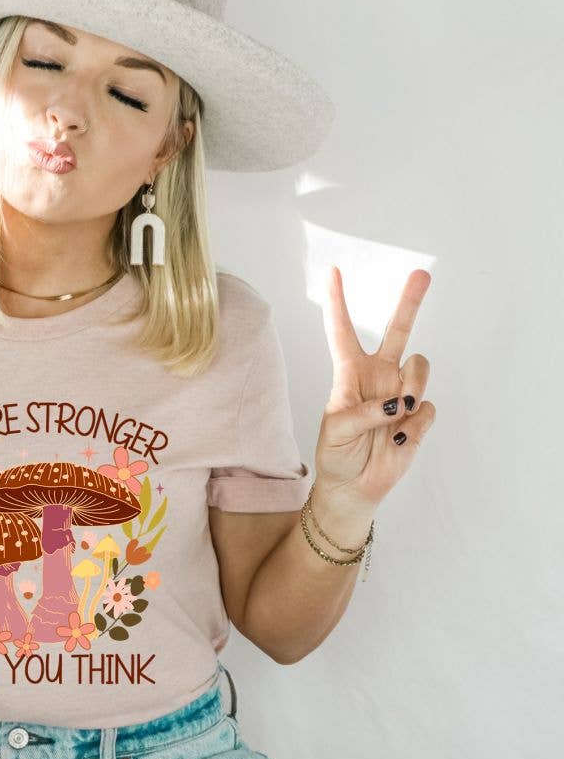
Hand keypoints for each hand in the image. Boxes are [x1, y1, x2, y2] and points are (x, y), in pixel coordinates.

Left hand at [314, 266, 435, 512]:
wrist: (354, 486)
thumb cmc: (336, 454)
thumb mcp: (336, 429)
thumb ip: (363, 411)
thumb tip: (398, 402)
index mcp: (349, 373)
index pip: (343, 331)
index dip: (337, 303)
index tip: (332, 272)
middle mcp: (378, 376)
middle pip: (397, 331)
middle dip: (409, 302)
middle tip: (421, 273)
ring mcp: (401, 394)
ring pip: (419, 368)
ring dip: (410, 388)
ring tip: (394, 416)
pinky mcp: (418, 416)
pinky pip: (425, 408)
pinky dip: (411, 426)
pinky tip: (397, 440)